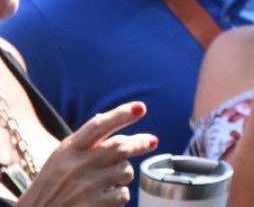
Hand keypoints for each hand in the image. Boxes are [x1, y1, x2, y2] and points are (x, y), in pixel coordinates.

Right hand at [17, 100, 157, 206]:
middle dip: (140, 143)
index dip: (120, 115)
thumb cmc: (51, 186)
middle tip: (151, 141)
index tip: (140, 107)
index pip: (97, 126)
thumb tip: (107, 117)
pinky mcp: (93, 205)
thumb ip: (82, 142)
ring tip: (109, 181)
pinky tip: (105, 197)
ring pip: (125, 170)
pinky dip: (119, 195)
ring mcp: (85, 186)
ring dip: (124, 174)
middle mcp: (76, 166)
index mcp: (67, 151)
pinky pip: (123, 194)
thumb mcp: (59, 160)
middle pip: (119, 146)